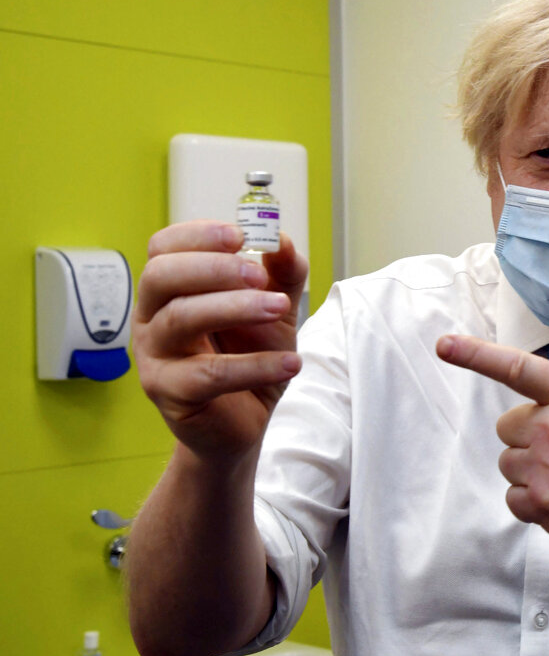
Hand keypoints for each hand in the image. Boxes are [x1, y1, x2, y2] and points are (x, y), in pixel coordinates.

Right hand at [132, 220, 308, 460]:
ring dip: (236, 307)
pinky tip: (290, 363)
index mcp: (170, 290)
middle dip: (213, 267)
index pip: (164, 248)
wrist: (246, 420)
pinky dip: (254, 365)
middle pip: (161, 276)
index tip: (241, 235)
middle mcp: (151, 318)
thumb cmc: (251, 355)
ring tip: (279, 309)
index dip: (198, 236)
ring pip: (181, 319)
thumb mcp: (275, 309)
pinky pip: (208, 374)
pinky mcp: (170, 394)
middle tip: (259, 274)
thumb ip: (282, 274)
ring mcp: (155, 356)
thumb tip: (281, 240)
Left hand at [436, 311, 548, 555]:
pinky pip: (512, 498)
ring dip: (530, 467)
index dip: (476, 354)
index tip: (443, 344)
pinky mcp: (544, 507)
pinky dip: (531, 499)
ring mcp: (548, 471)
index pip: (516, 368)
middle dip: (528, 434)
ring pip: (508, 463)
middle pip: (506, 426)